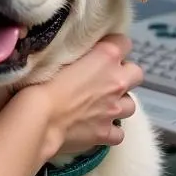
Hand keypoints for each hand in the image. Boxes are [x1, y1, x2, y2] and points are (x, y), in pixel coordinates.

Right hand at [35, 34, 141, 157]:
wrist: (38, 117)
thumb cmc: (41, 81)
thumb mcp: (61, 55)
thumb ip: (80, 54)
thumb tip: (84, 56)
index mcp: (106, 57)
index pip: (124, 42)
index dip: (114, 46)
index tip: (102, 51)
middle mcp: (116, 82)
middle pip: (136, 73)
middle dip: (125, 75)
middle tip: (106, 78)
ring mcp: (114, 109)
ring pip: (131, 105)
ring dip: (119, 102)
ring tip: (102, 104)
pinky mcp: (106, 133)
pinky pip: (118, 133)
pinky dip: (110, 130)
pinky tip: (97, 127)